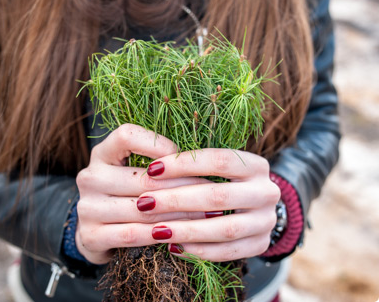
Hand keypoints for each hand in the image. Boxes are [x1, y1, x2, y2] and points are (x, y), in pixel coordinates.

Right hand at [75, 124, 207, 263]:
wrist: (97, 231)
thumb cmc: (126, 194)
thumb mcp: (132, 170)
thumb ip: (156, 162)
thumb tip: (202, 159)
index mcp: (102, 153)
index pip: (126, 135)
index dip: (157, 144)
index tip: (184, 156)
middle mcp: (89, 176)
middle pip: (141, 178)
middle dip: (183, 186)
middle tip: (213, 193)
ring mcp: (87, 207)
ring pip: (141, 208)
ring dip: (178, 214)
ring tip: (206, 215)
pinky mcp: (90, 235)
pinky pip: (132, 234)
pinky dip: (159, 234)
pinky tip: (180, 235)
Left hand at [139, 148, 279, 261]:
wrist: (253, 207)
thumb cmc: (222, 181)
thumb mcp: (214, 167)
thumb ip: (192, 167)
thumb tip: (152, 169)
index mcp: (256, 165)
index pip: (219, 160)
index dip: (184, 164)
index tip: (152, 169)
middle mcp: (267, 191)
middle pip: (219, 196)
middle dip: (177, 200)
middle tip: (145, 203)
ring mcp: (267, 221)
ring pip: (225, 228)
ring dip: (186, 230)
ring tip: (155, 230)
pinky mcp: (261, 245)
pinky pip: (228, 252)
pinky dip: (199, 251)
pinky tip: (174, 246)